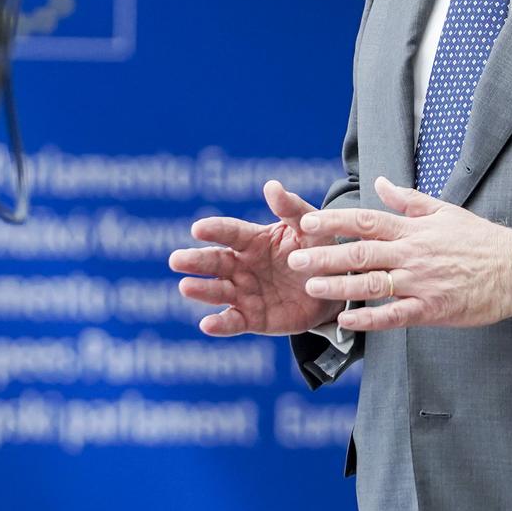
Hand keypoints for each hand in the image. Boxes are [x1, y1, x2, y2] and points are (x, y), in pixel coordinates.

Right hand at [168, 181, 345, 336]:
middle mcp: (242, 266)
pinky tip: (207, 324)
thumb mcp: (311, 227)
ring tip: (186, 287)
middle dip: (196, 261)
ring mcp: (245, 293)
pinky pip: (234, 322)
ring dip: (202, 290)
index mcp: (253, 240)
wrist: (336, 289)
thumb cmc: (319, 250)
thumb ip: (291, 208)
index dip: (214, 230)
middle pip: (215, 261)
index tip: (198, 228)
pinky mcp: (253, 319)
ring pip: (219, 291)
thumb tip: (271, 186)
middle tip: (176, 260)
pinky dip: (220, 324)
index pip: (229, 232)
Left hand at [291, 176, 511, 333]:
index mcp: (412, 230)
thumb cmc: (478, 239)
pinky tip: (346, 321)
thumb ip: (407, 199)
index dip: (334, 221)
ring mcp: (420, 283)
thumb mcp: (443, 210)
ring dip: (339, 285)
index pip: (365, 221)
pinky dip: (369, 319)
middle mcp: (411, 254)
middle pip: (361, 252)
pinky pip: (394, 315)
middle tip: (295, 257)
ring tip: (311, 285)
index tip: (307, 222)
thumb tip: (378, 183)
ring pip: (372, 283)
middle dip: (325, 254)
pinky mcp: (431, 309)